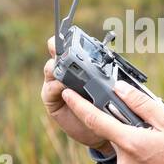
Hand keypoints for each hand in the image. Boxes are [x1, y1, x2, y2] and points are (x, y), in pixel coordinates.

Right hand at [41, 35, 113, 154]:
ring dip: (58, 67)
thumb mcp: (113, 87)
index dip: (70, 37)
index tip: (71, 31)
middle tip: (61, 46)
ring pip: (51, 69)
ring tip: (67, 70)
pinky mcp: (52, 100)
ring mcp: (57, 85)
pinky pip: (50, 89)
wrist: (104, 132)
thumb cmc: (110, 106)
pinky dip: (57, 86)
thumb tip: (112, 56)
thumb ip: (108, 73)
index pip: (72, 45)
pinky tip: (65, 88)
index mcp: (81, 64)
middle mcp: (66, 71)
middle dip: (58, 47)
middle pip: (57, 53)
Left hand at [59, 77, 163, 163]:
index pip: (95, 120)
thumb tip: (120, 89)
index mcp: (130, 142)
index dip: (79, 105)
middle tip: (156, 128)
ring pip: (126, 150)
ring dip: (139, 143)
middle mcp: (124, 161)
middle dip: (130, 127)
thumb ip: (141, 104)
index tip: (68, 93)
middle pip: (117, 135)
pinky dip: (143, 158)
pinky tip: (163, 160)